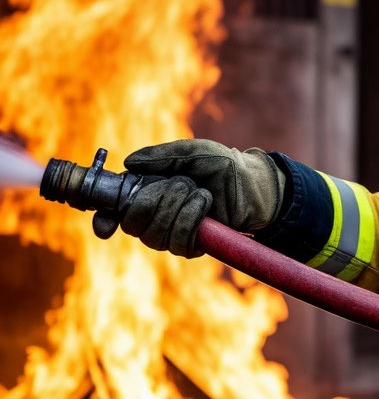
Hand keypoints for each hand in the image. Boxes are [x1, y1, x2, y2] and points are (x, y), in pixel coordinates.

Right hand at [120, 139, 285, 256]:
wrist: (254, 184)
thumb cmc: (223, 165)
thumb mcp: (192, 153)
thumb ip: (161, 157)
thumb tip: (128, 163)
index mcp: (147, 191)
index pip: (114, 213)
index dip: (105, 219)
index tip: (106, 223)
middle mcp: (155, 215)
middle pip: (133, 224)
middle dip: (156, 200)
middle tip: (182, 183)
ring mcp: (172, 232)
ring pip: (155, 235)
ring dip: (178, 208)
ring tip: (199, 192)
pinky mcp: (192, 245)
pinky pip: (177, 243)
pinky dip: (191, 220)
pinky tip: (206, 206)